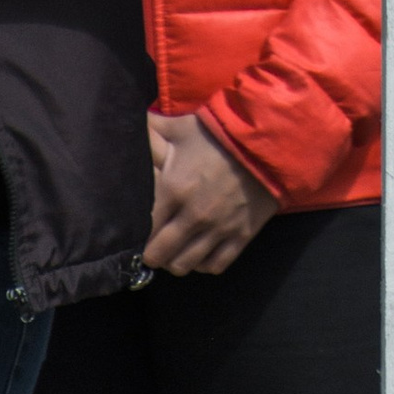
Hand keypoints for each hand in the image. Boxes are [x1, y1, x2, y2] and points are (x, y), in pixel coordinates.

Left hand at [144, 110, 277, 275]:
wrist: (267, 142)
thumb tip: (125, 132)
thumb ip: (151, 133)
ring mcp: (218, 229)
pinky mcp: (240, 236)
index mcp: (173, 189)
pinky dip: (204, 264)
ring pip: (185, 265)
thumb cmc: (220, 134)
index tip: (136, 232)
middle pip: (160, 254)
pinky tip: (200, 254)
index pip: (143, 227)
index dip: (135, 234)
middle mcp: (193, 215)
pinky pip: (215, 265)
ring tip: (174, 253)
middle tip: (152, 248)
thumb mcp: (181, 128)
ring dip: (175, 262)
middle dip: (152, 254)